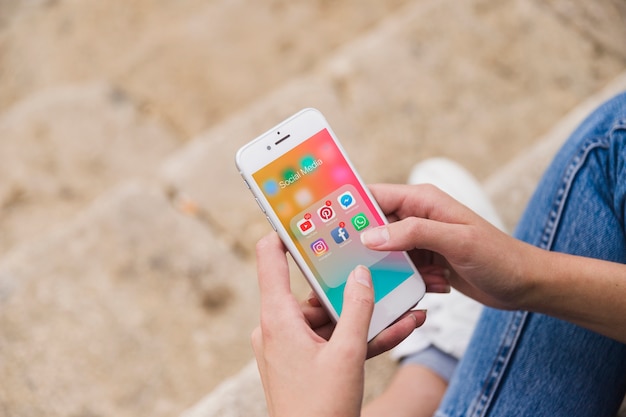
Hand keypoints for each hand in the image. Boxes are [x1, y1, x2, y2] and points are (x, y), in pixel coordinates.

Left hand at [251, 233, 424, 416]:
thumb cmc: (321, 409)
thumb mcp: (348, 355)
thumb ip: (359, 310)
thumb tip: (362, 274)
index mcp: (278, 318)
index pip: (270, 258)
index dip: (284, 233)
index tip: (304, 215)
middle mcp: (278, 327)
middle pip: (314, 291)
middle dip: (350, 285)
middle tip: (377, 264)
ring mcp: (291, 346)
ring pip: (330, 318)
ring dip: (365, 315)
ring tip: (404, 307)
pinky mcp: (304, 362)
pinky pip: (333, 340)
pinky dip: (360, 337)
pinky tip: (399, 328)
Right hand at [362, 183, 534, 309]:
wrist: (525, 285)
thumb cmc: (498, 257)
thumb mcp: (457, 241)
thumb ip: (413, 233)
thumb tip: (371, 235)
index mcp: (423, 200)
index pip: (374, 196)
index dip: (349, 207)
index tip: (323, 221)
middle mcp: (418, 217)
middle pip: (374, 227)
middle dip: (365, 246)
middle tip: (349, 263)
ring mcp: (421, 241)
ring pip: (386, 253)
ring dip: (393, 270)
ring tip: (414, 277)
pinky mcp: (426, 262)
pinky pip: (402, 270)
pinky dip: (411, 281)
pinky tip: (436, 285)